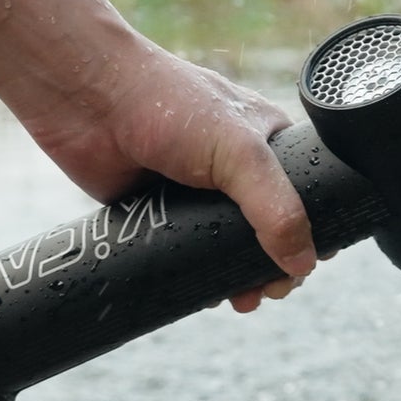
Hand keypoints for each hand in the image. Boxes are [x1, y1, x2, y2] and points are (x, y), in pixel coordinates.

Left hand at [9, 35, 317, 312]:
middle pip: (268, 230)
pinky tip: (203, 292)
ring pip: (226, 246)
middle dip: (273, 265)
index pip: (306, 197)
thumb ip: (277, 208)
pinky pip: (185, 253)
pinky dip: (196, 275)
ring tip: (241, 300)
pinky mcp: (159, 211)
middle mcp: (235, 169)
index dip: (312, 234)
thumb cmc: (168, 103)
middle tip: (269, 291)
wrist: (89, 99)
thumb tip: (304, 262)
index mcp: (269, 144)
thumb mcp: (240, 153)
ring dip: (237, 277)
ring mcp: (196, 192)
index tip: (304, 266)